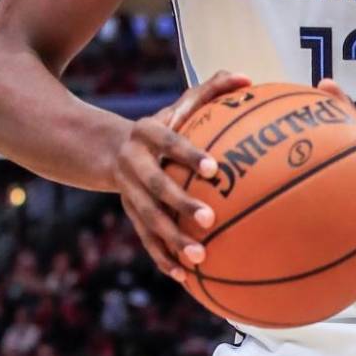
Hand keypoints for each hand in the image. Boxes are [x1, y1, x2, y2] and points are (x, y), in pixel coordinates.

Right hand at [113, 71, 249, 280]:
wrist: (108, 148)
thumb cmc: (164, 125)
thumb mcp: (180, 105)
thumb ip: (211, 89)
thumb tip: (248, 78)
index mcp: (148, 133)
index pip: (170, 143)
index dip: (189, 155)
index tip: (215, 169)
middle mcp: (133, 163)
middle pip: (155, 187)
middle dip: (180, 203)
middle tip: (209, 219)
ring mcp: (128, 192)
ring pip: (148, 219)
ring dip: (171, 240)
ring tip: (200, 257)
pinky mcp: (128, 214)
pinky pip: (145, 239)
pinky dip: (162, 258)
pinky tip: (183, 277)